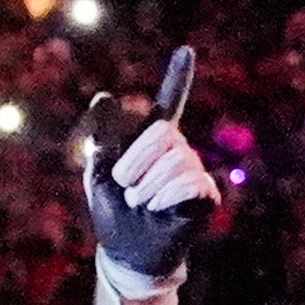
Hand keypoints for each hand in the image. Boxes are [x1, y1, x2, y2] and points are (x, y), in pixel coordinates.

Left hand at [78, 43, 214, 278]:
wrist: (127, 253)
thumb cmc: (113, 215)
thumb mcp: (99, 173)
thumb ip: (104, 138)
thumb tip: (104, 97)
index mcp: (152, 143)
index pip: (170, 104)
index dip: (178, 77)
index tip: (187, 51)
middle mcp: (178, 151)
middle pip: (163, 133)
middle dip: (135, 162)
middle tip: (127, 187)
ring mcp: (194, 172)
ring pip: (176, 159)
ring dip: (148, 186)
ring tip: (142, 203)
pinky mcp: (205, 195)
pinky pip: (189, 182)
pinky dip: (165, 197)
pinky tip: (161, 210)